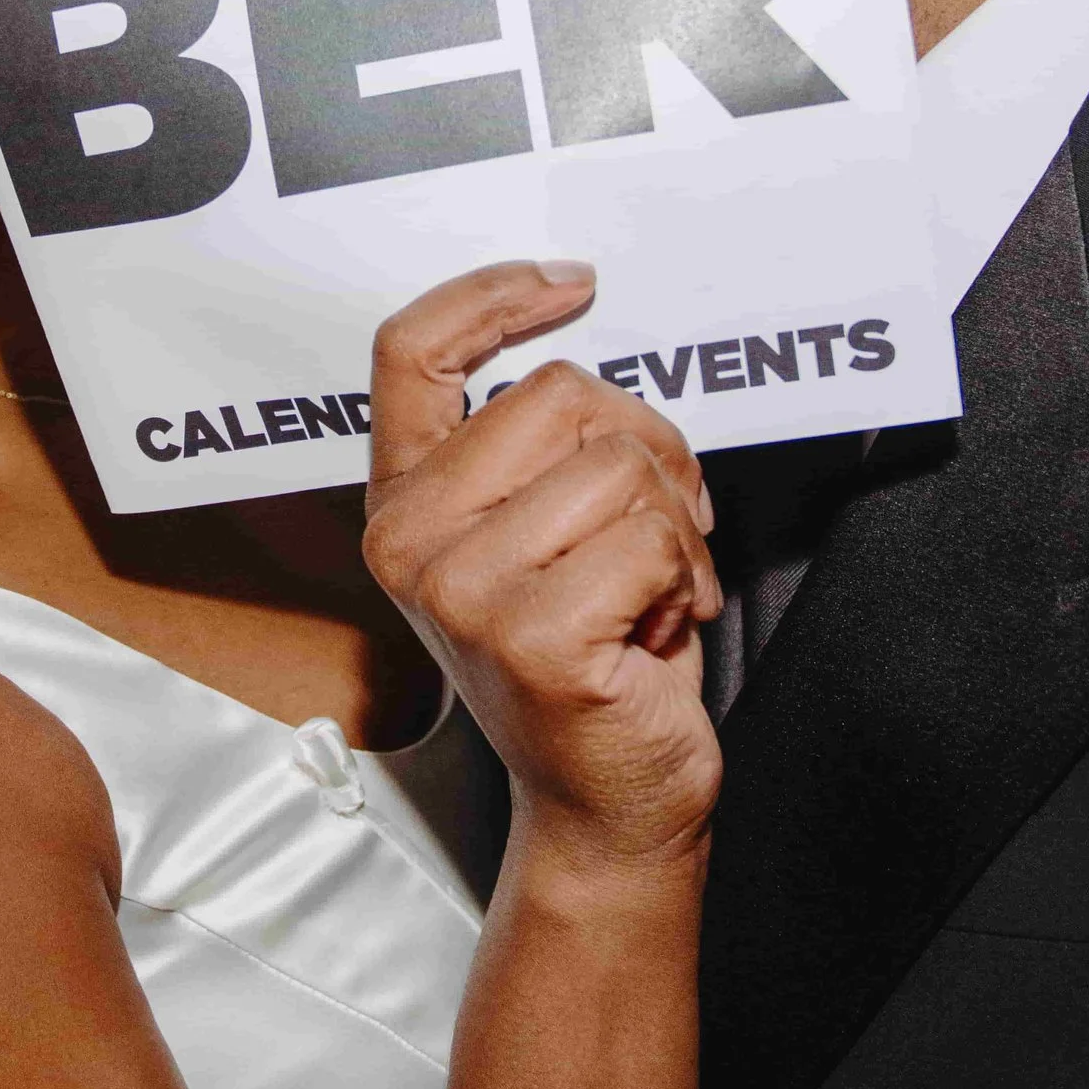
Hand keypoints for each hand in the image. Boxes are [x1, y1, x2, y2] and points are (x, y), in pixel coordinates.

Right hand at [362, 263, 722, 866]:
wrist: (607, 801)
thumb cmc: (590, 655)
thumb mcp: (534, 534)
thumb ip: (531, 446)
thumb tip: (584, 339)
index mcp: (402, 503)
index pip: (410, 351)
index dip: (493, 295)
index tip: (573, 286)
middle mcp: (412, 543)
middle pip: (560, 393)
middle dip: (647, 446)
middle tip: (660, 522)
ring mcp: (464, 593)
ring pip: (619, 464)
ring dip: (675, 523)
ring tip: (656, 586)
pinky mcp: (532, 639)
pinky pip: (652, 538)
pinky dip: (686, 576)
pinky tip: (660, 626)